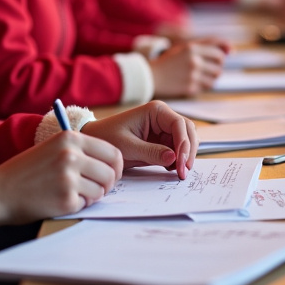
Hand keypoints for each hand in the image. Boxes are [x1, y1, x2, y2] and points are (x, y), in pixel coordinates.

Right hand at [0, 131, 122, 229]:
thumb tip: (112, 163)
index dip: (116, 167)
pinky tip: (59, 201)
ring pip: (101, 191)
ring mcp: (69, 177)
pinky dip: (77, 205)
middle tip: (96, 190)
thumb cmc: (25, 172)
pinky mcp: (65, 199)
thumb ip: (79, 150)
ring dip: (91, 196)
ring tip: (71, 194)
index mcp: (70, 138)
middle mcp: (71, 155)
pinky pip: (86, 204)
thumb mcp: (51, 148)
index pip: (113, 152)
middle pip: (111, 173)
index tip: (111, 175)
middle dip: (108, 185)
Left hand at [80, 101, 199, 179]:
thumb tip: (174, 158)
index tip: (181, 163)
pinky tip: (172, 170)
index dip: (184, 144)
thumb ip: (151, 152)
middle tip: (184, 172)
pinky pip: (177, 150)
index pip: (180, 124)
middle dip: (188, 151)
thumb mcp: (128, 146)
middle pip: (188, 131)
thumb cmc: (107, 137)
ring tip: (179, 173)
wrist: (96, 140)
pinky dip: (179, 160)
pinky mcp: (162, 142)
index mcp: (156, 111)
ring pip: (186, 141)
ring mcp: (164, 130)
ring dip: (185, 156)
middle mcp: (163, 118)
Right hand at [149, 41, 224, 96]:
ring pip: (214, 80)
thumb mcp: (186, 47)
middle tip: (205, 68)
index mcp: (192, 48)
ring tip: (198, 75)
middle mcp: (194, 61)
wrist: (152, 76)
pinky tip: (191, 82)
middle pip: (219, 68)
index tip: (213, 60)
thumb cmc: (170, 60)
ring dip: (210, 78)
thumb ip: (209, 44)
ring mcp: (192, 76)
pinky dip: (201, 85)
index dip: (219, 58)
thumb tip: (232, 49)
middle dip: (215, 68)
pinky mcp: (190, 89)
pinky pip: (205, 88)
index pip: (219, 54)